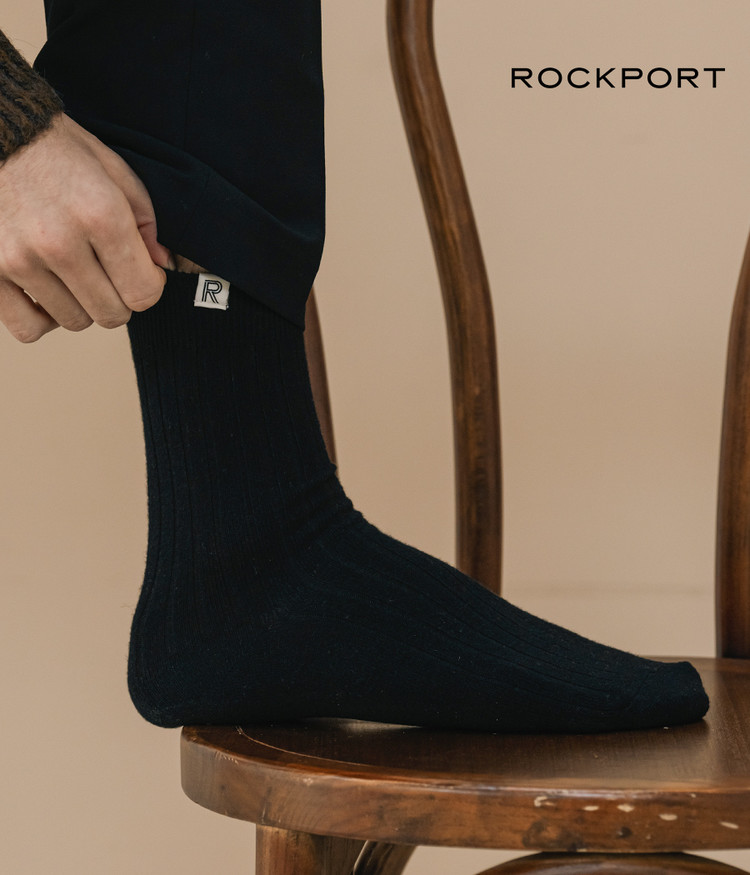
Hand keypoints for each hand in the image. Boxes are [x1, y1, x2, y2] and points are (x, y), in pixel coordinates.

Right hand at [0, 113, 172, 342]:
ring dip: (81, 305)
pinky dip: (42, 319)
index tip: (143, 273)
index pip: (143, 293)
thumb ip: (147, 223)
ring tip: (74, 273)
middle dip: (119, 298)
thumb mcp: (115, 172)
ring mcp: (18, 259)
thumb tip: (161, 267)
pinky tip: (47, 293)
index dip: (150, 287)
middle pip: (111, 314)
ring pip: (74, 321)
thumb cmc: (58, 151)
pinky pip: (28, 328)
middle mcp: (59, 242)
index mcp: (100, 215)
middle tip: (109, 273)